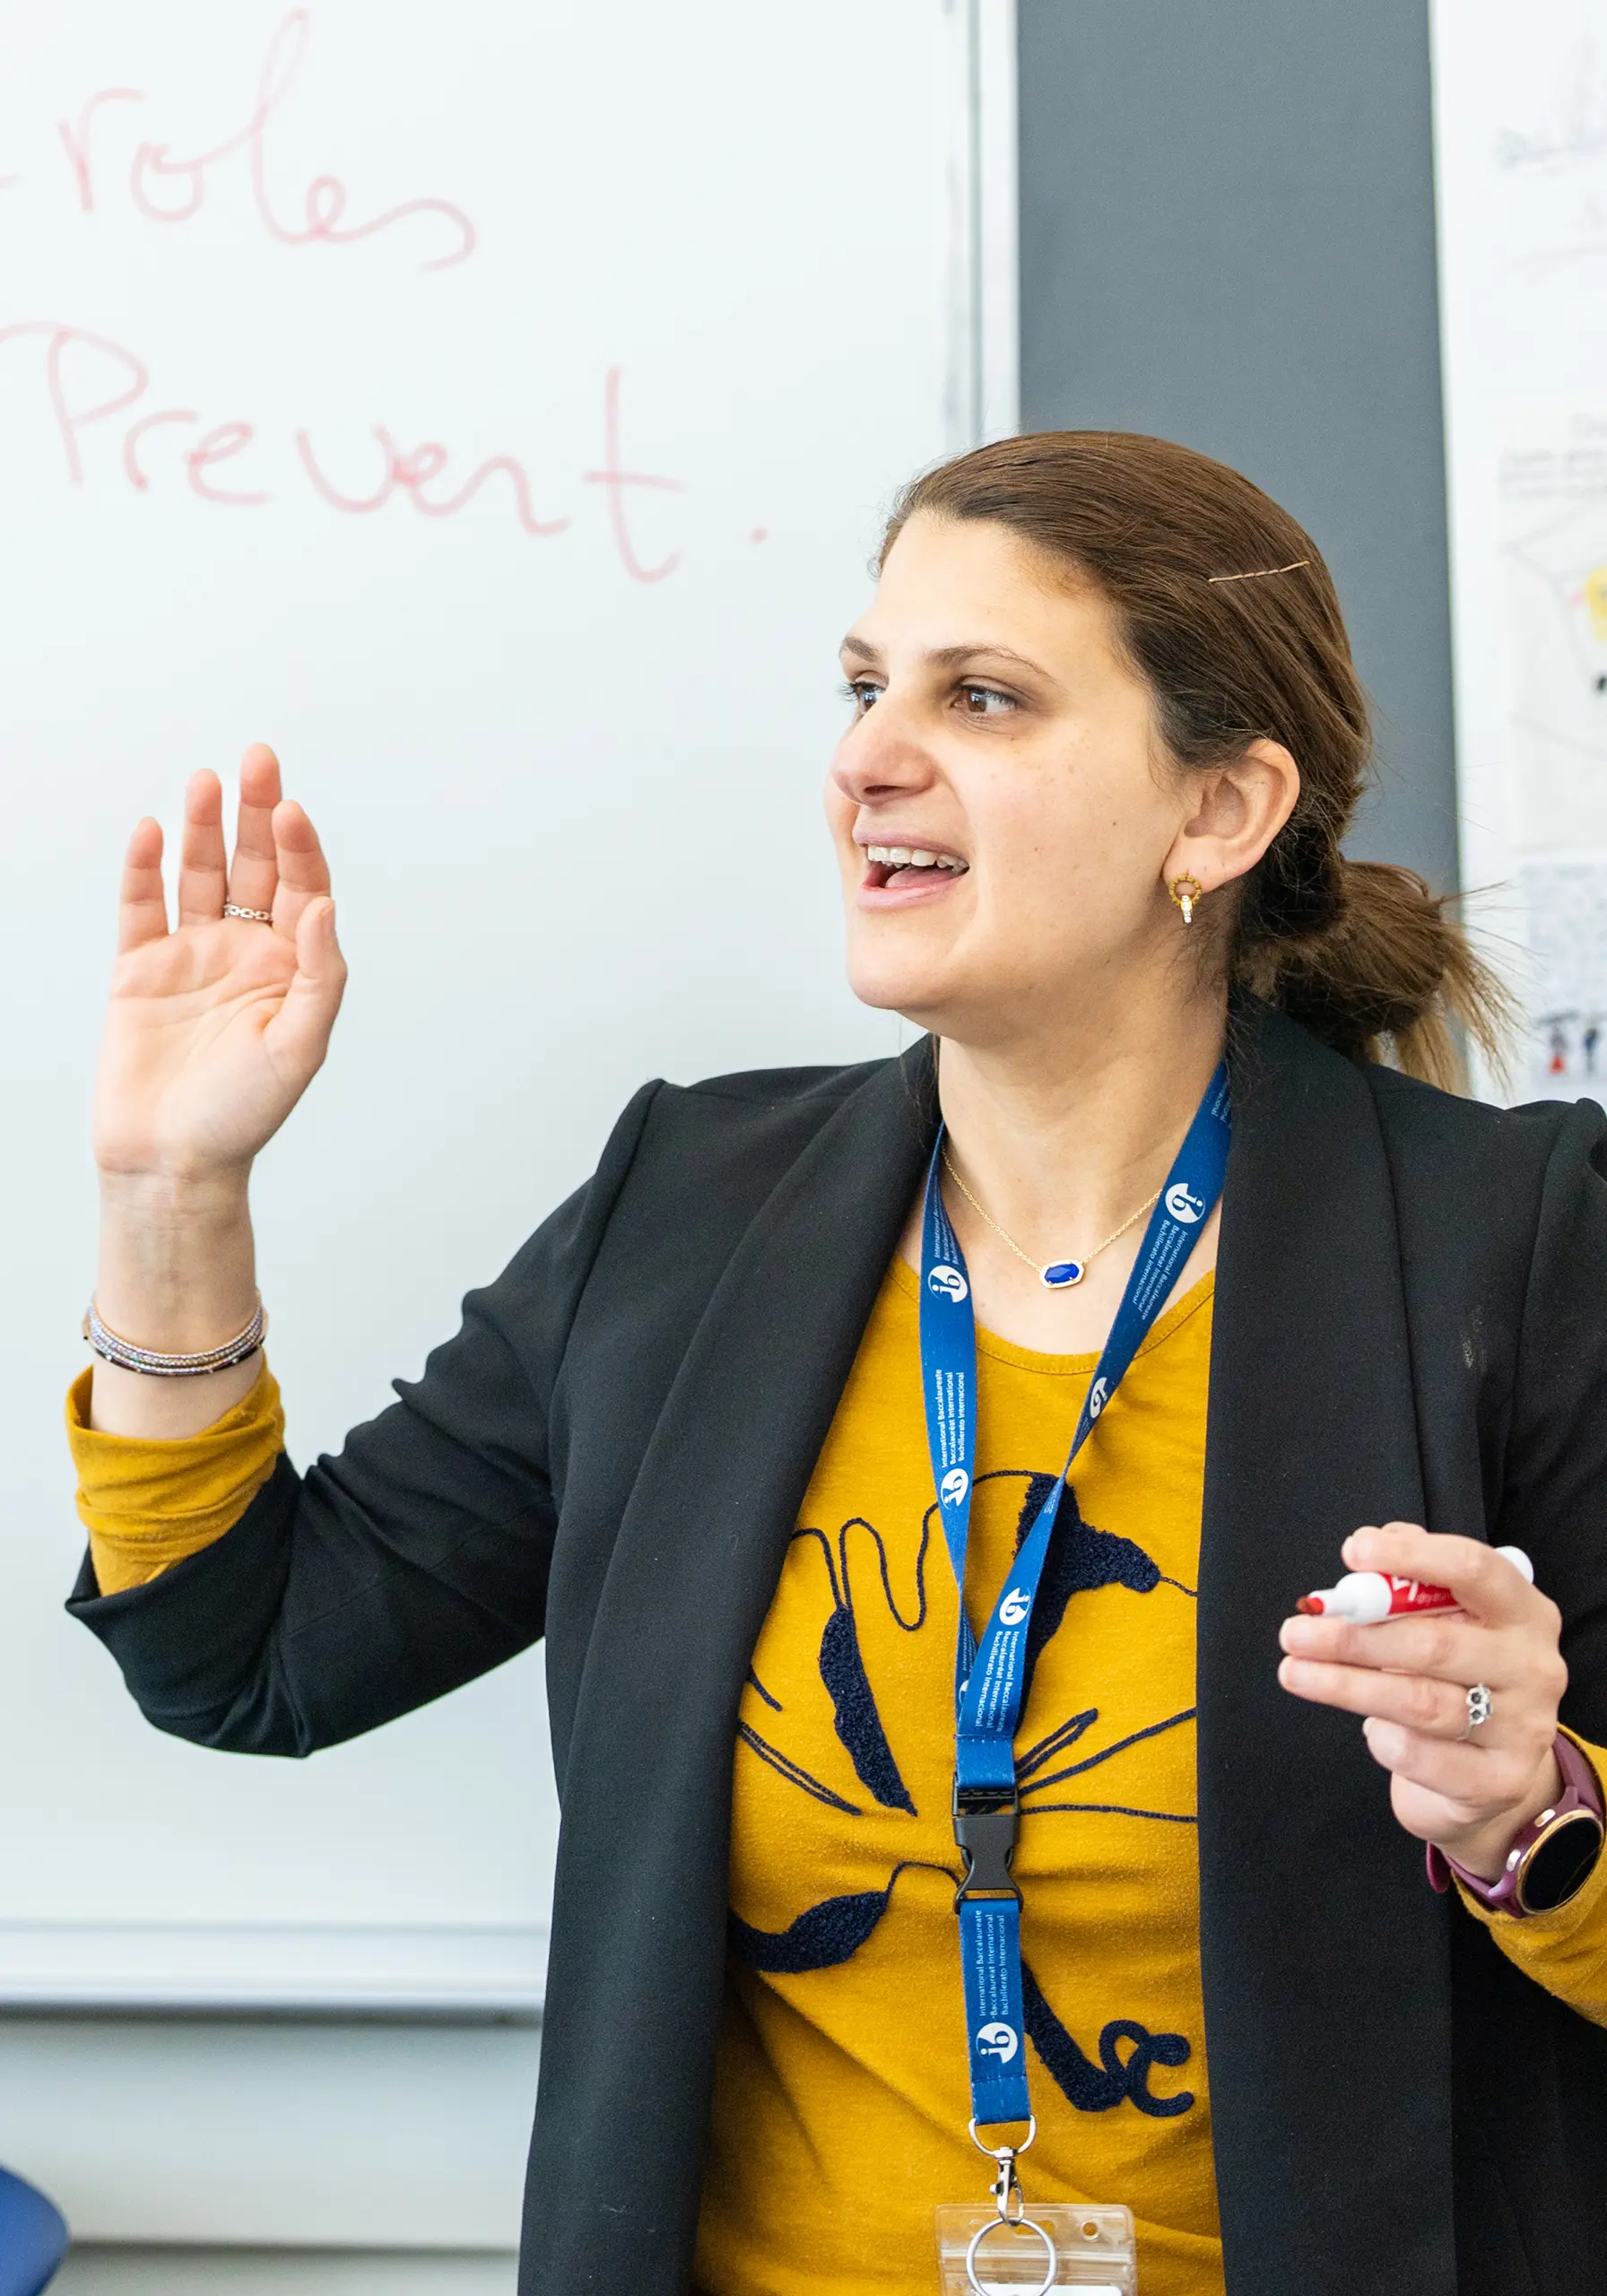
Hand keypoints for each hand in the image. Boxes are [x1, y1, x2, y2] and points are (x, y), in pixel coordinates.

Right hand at [94, 745, 346, 1187]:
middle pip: (255, 867)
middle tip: (258, 759)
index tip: (291, 811)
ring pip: (200, 874)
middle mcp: (246, 953)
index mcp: (293, 969)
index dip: (300, 848)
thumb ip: (319, 976)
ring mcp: (191, 956)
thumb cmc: (243, 1116)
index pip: (303, 890)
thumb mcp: (299, 1048)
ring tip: (205, 780)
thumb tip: (327, 906)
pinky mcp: (139, 969)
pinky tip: (150, 830)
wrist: (171, 1163)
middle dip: (257, 813)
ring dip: (203, 827)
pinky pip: (142, 906)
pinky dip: (143, 867)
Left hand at [1278, 1524, 1567, 1880]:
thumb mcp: (1447, 1622)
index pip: (1474, 1570)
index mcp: (1524, 1611)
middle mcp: (1534, 1666)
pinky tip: (1368, 1728)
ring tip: (1295, 1673)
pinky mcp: (1500, 1781)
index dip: (1412, 1556)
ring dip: (1347, 1686)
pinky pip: (1421, 1756)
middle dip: (1355, 1637)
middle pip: (1435, 1644)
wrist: (1492, 1774)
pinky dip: (1383, 1739)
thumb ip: (1410, 1583)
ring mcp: (1523, 1727)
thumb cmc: (1456, 1677)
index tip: (1352, 1552)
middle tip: (1294, 1633)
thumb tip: (1365, 1549)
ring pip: (1421, 1703)